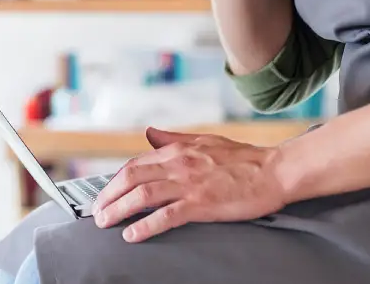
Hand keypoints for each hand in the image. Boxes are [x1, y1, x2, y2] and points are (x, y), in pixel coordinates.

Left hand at [92, 127, 288, 242]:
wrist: (273, 171)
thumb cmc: (243, 159)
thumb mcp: (205, 141)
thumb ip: (175, 140)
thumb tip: (150, 134)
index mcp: (180, 150)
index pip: (137, 163)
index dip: (116, 180)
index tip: (105, 194)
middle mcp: (180, 163)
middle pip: (132, 176)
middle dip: (109, 195)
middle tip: (96, 213)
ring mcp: (190, 183)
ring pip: (143, 194)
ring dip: (119, 209)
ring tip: (105, 223)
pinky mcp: (202, 203)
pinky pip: (166, 215)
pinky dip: (145, 226)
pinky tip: (132, 234)